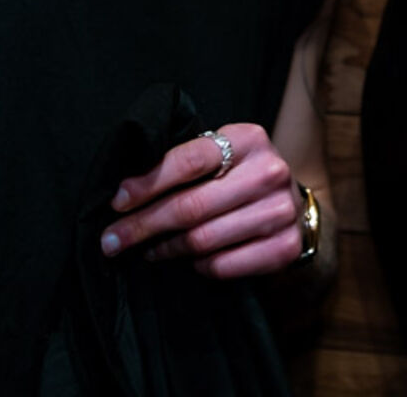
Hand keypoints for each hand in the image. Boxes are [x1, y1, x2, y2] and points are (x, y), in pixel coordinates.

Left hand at [99, 123, 306, 278]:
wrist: (294, 207)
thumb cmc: (240, 178)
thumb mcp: (221, 155)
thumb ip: (185, 164)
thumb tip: (125, 192)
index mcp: (248, 139)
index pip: (190, 160)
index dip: (148, 183)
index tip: (117, 202)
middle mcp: (269, 172)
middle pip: (191, 206)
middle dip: (144, 225)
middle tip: (112, 241)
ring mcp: (281, 211)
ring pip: (203, 239)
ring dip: (166, 249)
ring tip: (149, 250)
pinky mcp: (285, 247)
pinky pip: (223, 265)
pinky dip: (198, 266)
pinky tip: (188, 261)